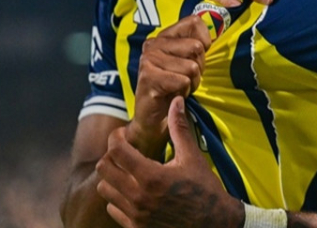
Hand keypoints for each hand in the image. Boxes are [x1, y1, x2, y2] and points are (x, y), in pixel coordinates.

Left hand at [97, 97, 245, 227]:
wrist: (213, 223)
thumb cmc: (204, 189)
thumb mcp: (192, 157)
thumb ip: (180, 128)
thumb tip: (177, 102)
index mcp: (152, 176)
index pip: (117, 150)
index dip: (116, 137)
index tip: (123, 134)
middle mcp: (138, 196)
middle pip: (103, 169)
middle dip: (111, 156)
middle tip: (123, 151)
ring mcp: (135, 214)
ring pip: (104, 189)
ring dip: (112, 177)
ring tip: (128, 171)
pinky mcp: (135, 227)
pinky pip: (112, 209)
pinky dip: (117, 198)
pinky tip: (133, 191)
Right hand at [125, 17, 214, 158]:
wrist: (154, 121)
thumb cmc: (176, 89)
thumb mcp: (191, 63)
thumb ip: (199, 45)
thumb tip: (215, 33)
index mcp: (165, 36)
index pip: (194, 22)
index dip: (205, 42)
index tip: (197, 58)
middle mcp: (153, 44)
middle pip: (196, 46)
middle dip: (198, 68)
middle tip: (186, 79)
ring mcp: (148, 60)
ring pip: (191, 66)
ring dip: (191, 82)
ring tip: (179, 88)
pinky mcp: (148, 78)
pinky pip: (182, 80)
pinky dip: (183, 92)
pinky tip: (173, 96)